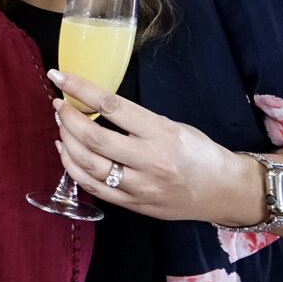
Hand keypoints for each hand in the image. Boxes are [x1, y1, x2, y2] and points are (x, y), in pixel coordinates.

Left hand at [48, 69, 261, 224]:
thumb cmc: (198, 153)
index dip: (80, 89)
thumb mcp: (173, 126)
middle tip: (59, 105)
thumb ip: (136, 120)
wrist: (223, 191)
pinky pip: (92, 186)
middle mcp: (150, 161)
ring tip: (61, 125)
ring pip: (88, 164)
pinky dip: (72, 166)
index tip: (60, 76)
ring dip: (66, 141)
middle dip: (68, 118)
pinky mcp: (133, 205)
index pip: (112, 106)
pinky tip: (66, 151)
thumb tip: (95, 104)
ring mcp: (140, 187)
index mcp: (161, 133)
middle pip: (94, 138)